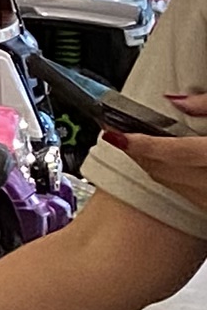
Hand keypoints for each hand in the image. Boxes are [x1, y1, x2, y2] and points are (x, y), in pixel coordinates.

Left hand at [100, 98, 206, 213]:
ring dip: (145, 162)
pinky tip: (157, 160)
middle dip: (134, 151)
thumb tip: (177, 100)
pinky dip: (163, 173)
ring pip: (164, 181)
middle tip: (113, 131)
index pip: (172, 151)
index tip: (112, 133)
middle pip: (160, 168)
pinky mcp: (206, 208)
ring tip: (129, 142)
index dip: (139, 142)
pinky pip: (178, 190)